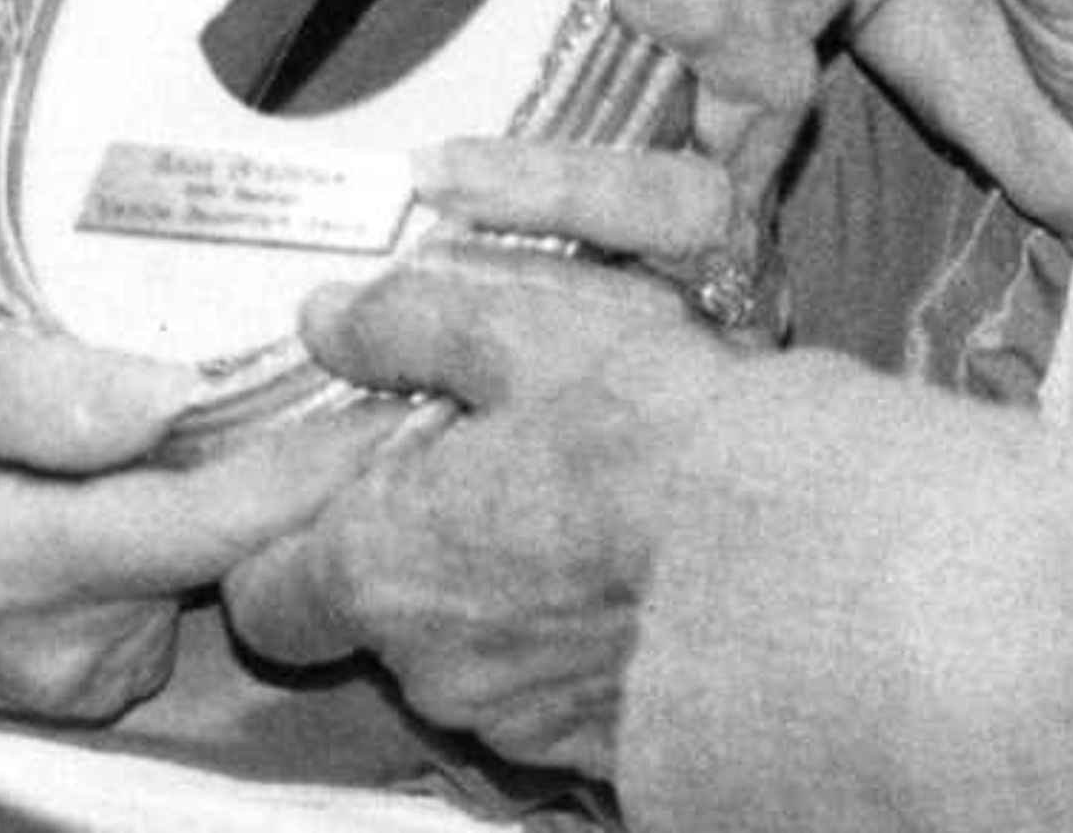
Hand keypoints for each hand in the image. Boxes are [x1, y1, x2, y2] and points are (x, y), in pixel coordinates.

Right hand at [0, 319, 386, 719]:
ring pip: (200, 567)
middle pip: (228, 546)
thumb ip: (31, 391)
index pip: (216, 525)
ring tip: (257, 382)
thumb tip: (170, 392)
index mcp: (12, 564)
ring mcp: (63, 676)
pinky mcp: (62, 676)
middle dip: (297, 454)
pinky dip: (179, 519)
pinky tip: (158, 454)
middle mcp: (55, 648)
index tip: (408, 391)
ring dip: (233, 484)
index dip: (320, 461)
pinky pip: (160, 587)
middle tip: (362, 348)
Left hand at [226, 250, 730, 776]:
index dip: (289, 540)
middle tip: (491, 466)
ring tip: (582, 508)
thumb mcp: (526, 329)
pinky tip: (635, 572)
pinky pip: (555, 689)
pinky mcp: (602, 753)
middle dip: (417, 552)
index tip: (344, 484)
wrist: (808, 567)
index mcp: (381, 567)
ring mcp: (519, 723)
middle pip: (377, 620)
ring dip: (502, 591)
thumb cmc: (654, 434)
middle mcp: (432, 667)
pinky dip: (575, 637)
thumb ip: (407, 322)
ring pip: (470, 655)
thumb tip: (325, 318)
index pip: (264, 596)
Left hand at [416, 0, 850, 332]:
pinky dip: (527, 295)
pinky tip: (430, 281)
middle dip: (711, 11)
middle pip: (771, 67)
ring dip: (562, 181)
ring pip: (680, 205)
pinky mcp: (673, 329)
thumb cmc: (625, 144)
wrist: (655, 354)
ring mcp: (717, 235)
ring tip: (440, 169)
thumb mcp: (628, 36)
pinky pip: (613, 315)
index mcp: (753, 56)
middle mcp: (752, 141)